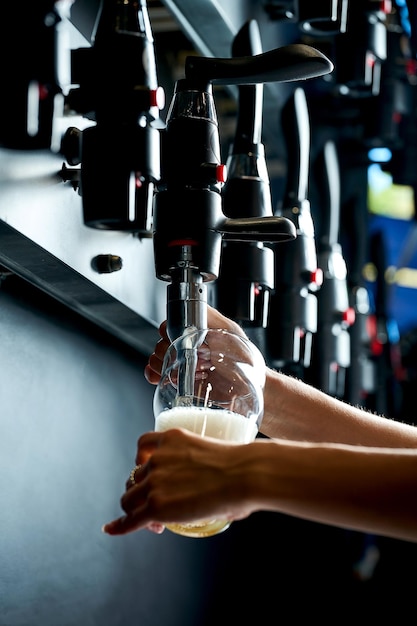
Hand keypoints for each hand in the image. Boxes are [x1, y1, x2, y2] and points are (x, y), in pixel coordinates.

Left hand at [102, 428, 253, 535]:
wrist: (244, 475)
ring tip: (155, 521)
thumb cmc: (242, 465)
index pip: (143, 448)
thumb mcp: (215, 452)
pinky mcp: (156, 506)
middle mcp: (157, 458)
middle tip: (158, 504)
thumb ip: (207, 466)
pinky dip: (120, 525)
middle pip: (135, 477)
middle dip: (142, 492)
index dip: (144, 465)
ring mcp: (154, 482)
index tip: (150, 476)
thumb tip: (227, 493)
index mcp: (171, 438)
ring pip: (130, 499)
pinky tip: (112, 529)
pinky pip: (131, 518)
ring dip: (137, 510)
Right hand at [144, 305, 248, 385]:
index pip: (172, 322)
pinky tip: (161, 378)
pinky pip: (155, 373)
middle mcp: (188, 343)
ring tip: (184, 373)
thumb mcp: (232, 334)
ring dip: (163, 365)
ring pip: (157, 356)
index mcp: (198, 329)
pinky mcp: (179, 380)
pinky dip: (153, 374)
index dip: (171, 331)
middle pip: (161, 340)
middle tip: (191, 361)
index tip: (182, 341)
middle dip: (169, 352)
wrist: (248, 391)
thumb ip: (213, 321)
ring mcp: (182, 362)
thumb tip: (196, 314)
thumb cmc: (246, 363)